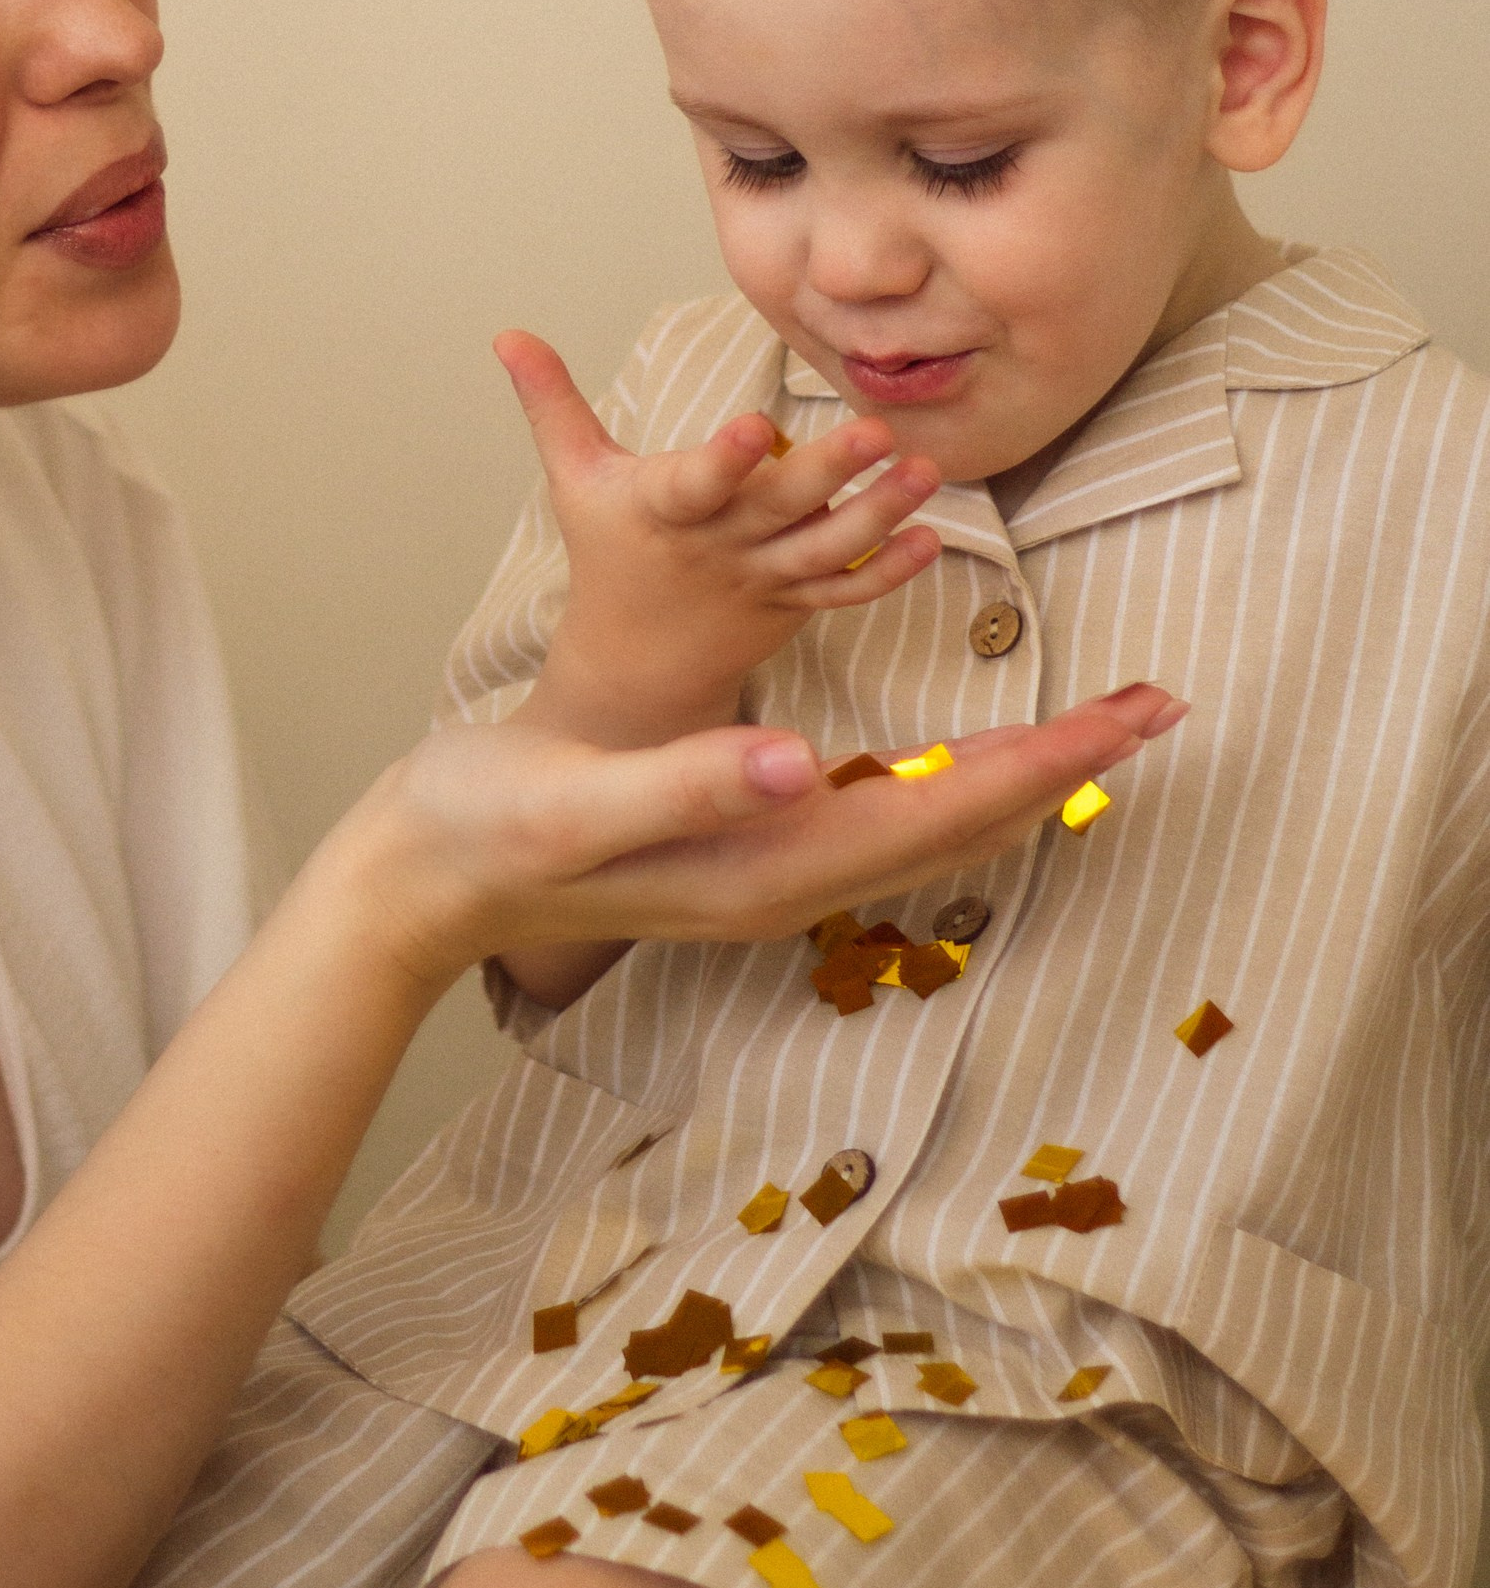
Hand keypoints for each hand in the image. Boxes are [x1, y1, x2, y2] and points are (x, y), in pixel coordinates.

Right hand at [341, 680, 1185, 988]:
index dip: (1044, 763)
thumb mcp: (578, 798)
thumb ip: (690, 782)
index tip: (1131, 717)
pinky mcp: (745, 847)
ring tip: (1102, 729)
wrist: (422, 875)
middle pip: (959, 825)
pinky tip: (973, 760)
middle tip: (1164, 706)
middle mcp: (785, 881)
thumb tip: (799, 765)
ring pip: (930, 825)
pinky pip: (884, 818)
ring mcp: (768, 874)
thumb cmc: (486, 826)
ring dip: (1024, 776)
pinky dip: (952, 782)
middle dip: (1067, 767)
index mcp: (763, 865)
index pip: (935, 811)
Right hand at [495, 331, 943, 750]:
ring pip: (824, 552)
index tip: (755, 424)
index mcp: (663, 513)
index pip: (694, 484)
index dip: (722, 460)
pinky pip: (844, 592)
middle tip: (877, 432)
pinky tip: (929, 539)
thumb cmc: (608, 554)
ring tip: (924, 471)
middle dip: (827, 475)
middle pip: (776, 512)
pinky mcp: (792, 603)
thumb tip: (508, 333)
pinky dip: (887, 571)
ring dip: (878, 515)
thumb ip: (552, 402)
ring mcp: (760, 580)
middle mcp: (718, 548)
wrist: (634, 663)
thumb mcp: (573, 479)